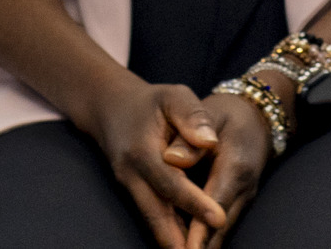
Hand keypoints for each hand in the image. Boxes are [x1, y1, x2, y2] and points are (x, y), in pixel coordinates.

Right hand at [84, 78, 228, 248]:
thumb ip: (193, 115)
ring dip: (173, 241)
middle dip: (179, 241)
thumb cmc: (150, 101)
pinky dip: (168, 233)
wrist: (111, 108)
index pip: (172, 183)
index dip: (195, 203)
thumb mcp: (173, 96)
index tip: (219, 218)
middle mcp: (131, 176)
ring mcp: (130, 188)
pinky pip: (152, 217)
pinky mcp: (133, 194)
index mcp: (143, 151)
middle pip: (157, 215)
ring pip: (153, 222)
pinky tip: (185, 243)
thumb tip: (210, 141)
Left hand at [173, 85, 278, 248]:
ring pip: (224, 231)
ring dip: (205, 245)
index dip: (200, 229)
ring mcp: (244, 198)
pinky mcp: (239, 202)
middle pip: (222, 227)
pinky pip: (223, 225)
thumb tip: (170, 159)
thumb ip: (190, 137)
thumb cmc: (229, 114)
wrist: (259, 117)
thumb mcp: (211, 114)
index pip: (216, 203)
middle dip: (202, 246)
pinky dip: (208, 239)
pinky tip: (192, 247)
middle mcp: (244, 188)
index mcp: (236, 166)